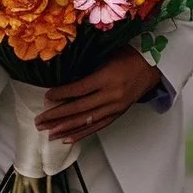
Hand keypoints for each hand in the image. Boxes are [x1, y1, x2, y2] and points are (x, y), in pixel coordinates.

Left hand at [34, 46, 161, 143]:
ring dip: (66, 128)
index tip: (46, 97)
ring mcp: (115, 107)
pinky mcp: (118, 114)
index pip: (80, 89)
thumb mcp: (107, 54)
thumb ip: (88, 66)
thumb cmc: (129, 54)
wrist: (153, 66)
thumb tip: (64, 76)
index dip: (62, 94)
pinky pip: (98, 127)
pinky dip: (82, 133)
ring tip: (49, 133)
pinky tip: (68, 138)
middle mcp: (112, 95)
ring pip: (87, 122)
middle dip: (57, 116)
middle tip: (40, 121)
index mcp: (108, 77)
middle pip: (80, 109)